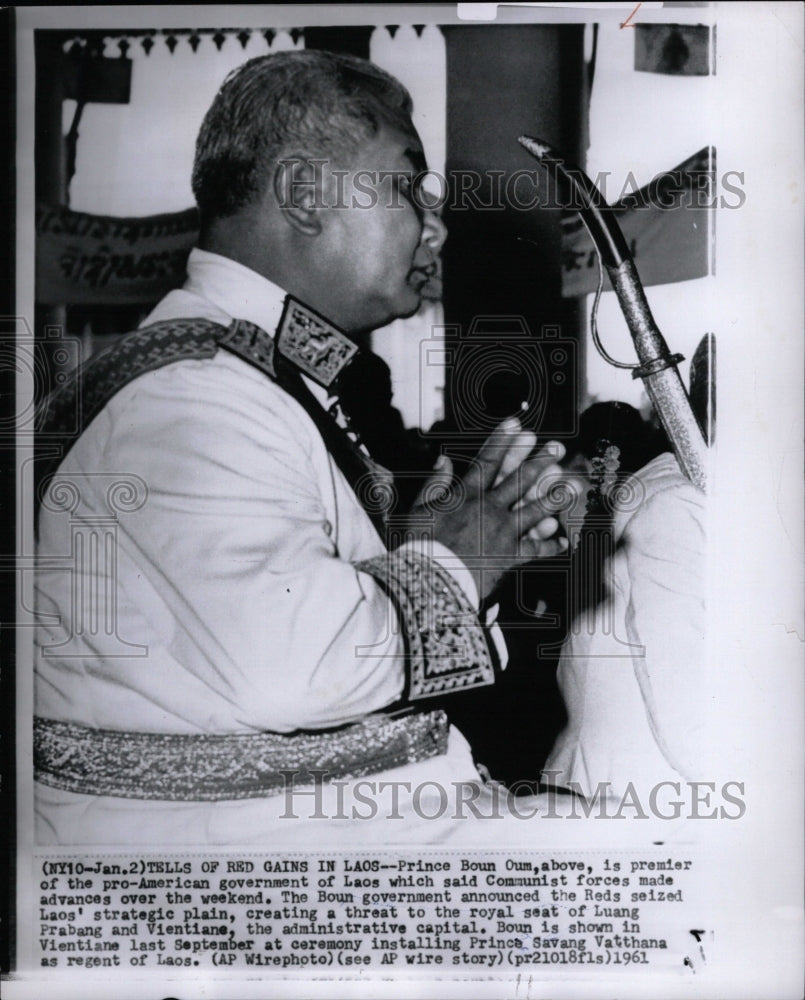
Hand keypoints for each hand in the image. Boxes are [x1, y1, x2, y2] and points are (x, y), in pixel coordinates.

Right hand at [406, 418, 568, 601]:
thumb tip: (444, 459)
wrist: (430, 581)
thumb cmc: (418, 546)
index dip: (502, 440)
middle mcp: (489, 508)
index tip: (516, 423)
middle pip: (519, 480)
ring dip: (555, 496)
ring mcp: (503, 532)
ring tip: (573, 485)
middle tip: (557, 447)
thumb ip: (434, 484)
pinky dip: (550, 546)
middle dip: (539, 461)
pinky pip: (535, 550)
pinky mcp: (509, 557)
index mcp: (466, 495)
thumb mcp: (418, 510)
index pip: (487, 461)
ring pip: (535, 509)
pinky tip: (564, 540)